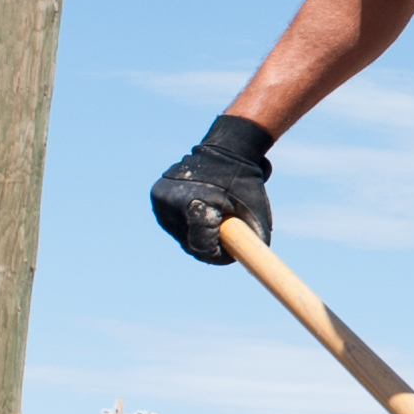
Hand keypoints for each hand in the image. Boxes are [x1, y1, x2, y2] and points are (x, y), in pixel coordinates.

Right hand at [149, 115, 274, 263]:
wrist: (229, 149)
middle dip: (207, 246)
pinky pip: (171, 221)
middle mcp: (173, 200)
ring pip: (179, 234)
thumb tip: (244, 265)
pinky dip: (185, 222)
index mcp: (195, 204)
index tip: (230, 254)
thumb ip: (252, 243)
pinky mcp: (156, 193)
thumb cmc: (246, 183)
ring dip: (195, 234)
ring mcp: (161, 197)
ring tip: (213, 219)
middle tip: (224, 241)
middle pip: (189, 243)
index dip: (218, 256)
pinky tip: (199, 211)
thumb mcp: (257, 215)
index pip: (203, 247)